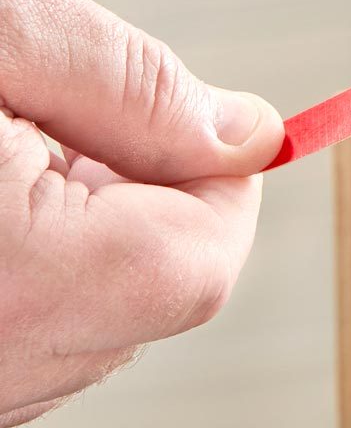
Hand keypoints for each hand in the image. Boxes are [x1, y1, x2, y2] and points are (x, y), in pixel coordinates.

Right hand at [0, 0, 282, 427]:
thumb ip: (130, 89)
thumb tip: (250, 136)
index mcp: (11, 282)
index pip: (196, 264)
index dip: (216, 182)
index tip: (187, 124)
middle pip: (144, 299)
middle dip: (136, 201)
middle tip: (47, 126)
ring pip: (82, 324)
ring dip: (75, 238)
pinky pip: (18, 338)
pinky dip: (19, 273)